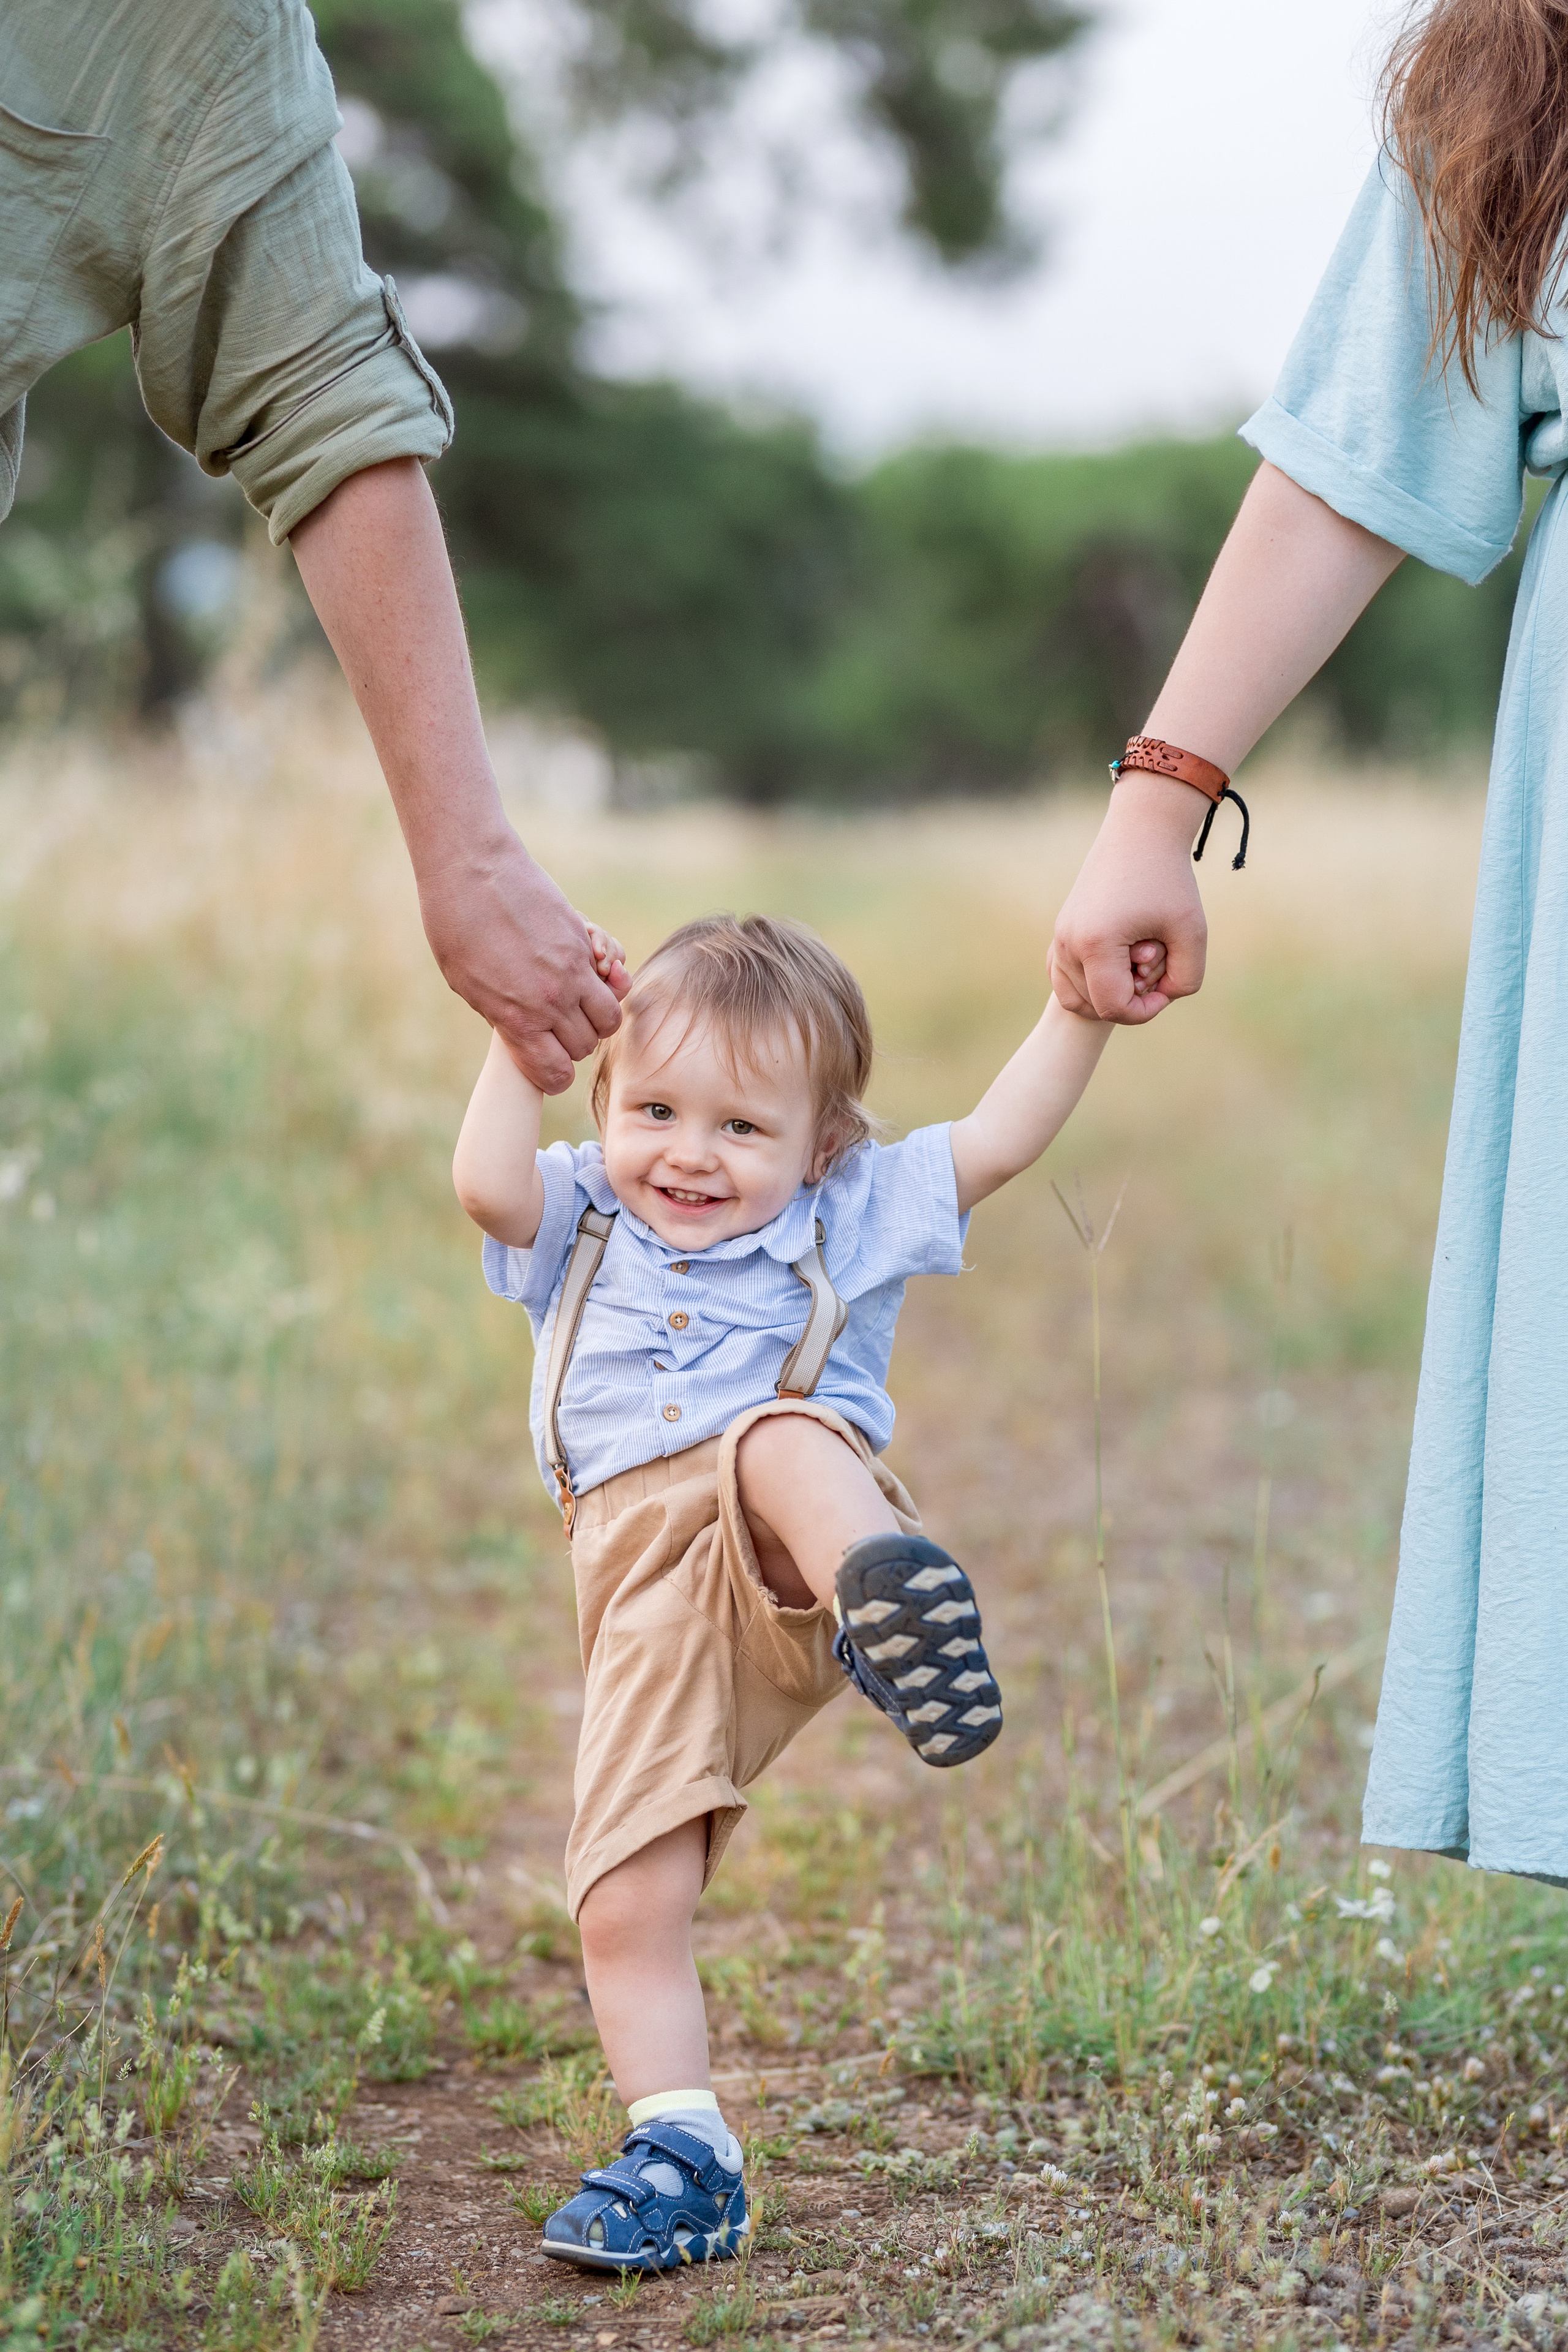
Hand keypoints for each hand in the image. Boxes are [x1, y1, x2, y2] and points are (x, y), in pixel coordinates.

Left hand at [418, 830, 631, 1091]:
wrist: (471, 867)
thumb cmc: (455, 925)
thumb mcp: (466, 984)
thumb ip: (502, 1016)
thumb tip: (525, 1033)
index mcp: (516, 1018)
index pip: (555, 1073)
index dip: (553, 1075)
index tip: (547, 1063)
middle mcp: (551, 1000)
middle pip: (585, 1047)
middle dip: (572, 1043)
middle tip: (554, 1027)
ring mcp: (573, 970)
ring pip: (610, 1018)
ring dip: (597, 1017)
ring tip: (577, 1002)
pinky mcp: (584, 942)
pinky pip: (612, 977)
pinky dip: (604, 982)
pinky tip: (583, 969)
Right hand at [1049, 772, 1207, 1021]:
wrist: (1141, 834)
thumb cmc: (1169, 880)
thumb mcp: (1193, 931)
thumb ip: (1186, 979)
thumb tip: (1160, 999)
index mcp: (1096, 944)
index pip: (1113, 1008)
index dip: (1144, 1011)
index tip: (1166, 990)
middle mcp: (1068, 943)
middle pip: (1093, 1005)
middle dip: (1127, 998)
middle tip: (1152, 966)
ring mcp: (1059, 936)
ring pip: (1074, 996)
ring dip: (1107, 992)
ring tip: (1135, 964)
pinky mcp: (1060, 930)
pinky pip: (1062, 978)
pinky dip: (1086, 984)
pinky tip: (1117, 965)